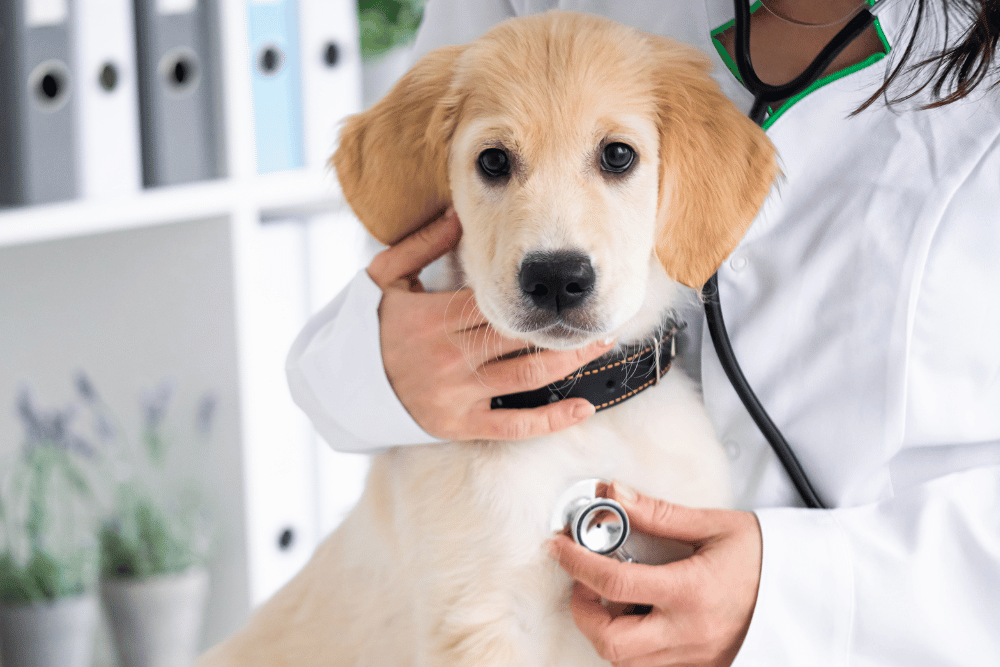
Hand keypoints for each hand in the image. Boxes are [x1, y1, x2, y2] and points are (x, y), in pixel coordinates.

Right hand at [366, 208, 614, 440]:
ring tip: (599, 345)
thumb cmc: (367, 326)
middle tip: (598, 314)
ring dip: (568, 362)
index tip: (560, 285)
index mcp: (430, 317)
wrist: (341, 385)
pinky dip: (549, 420)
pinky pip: (511, 426)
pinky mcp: (459, 424)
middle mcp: (447, 356)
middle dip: (562, 327)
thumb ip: (423, 244)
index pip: (490, 302)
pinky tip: (582, 408)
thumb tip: (457, 211)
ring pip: (524, 377)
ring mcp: (455, 394)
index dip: (529, 295)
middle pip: (517, 338)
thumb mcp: (385, 277)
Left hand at [549, 482, 761, 666]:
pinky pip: (652, 666)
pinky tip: (637, 617)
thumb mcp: (713, 525)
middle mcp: (690, 633)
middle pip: (611, 642)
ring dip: (605, 631)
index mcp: (692, 592)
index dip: (576, 563)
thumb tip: (612, 494)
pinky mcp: (703, 666)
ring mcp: (696, 657)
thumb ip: (657, 514)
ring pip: (627, 662)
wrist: (810, 590)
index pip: (613, 585)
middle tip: (582, 581)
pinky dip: (632, 646)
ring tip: (610, 597)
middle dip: (583, 611)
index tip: (560, 546)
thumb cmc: (766, 556)